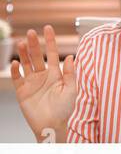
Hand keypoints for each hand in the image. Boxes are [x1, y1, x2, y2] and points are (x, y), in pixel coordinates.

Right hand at [11, 25, 76, 140]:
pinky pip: (17, 78)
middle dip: (33, 44)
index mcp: (55, 74)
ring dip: (23, 53)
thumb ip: (71, 74)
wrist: (52, 125)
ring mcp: (31, 82)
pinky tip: (16, 63)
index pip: (51, 54)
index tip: (47, 28)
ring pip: (25, 64)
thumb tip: (72, 57)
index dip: (49, 41)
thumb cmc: (65, 109)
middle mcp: (42, 76)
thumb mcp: (71, 90)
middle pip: (36, 56)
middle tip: (31, 32)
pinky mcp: (22, 91)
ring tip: (21, 43)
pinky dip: (15, 70)